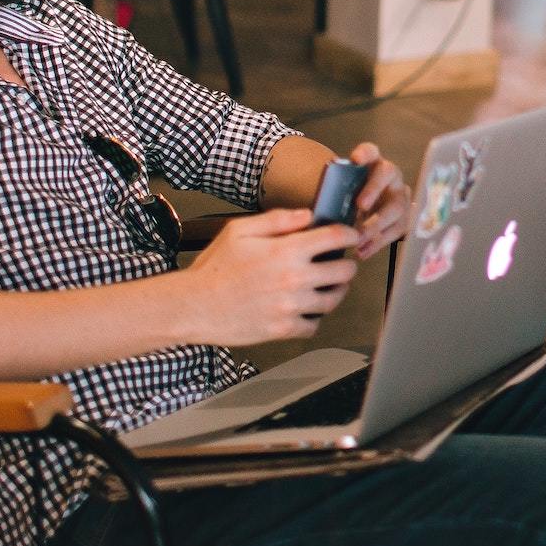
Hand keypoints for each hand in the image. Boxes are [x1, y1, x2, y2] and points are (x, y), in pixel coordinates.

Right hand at [182, 207, 359, 343]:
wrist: (194, 306)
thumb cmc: (214, 268)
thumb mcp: (240, 231)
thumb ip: (277, 220)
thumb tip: (307, 216)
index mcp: (286, 251)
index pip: (335, 238)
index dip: (350, 234)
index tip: (351, 236)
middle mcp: (294, 279)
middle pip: (344, 271)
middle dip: (346, 264)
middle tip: (340, 263)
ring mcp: (291, 307)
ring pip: (333, 300)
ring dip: (336, 291)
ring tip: (328, 286)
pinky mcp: (283, 329)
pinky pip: (314, 325)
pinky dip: (314, 318)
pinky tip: (306, 309)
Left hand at [347, 142, 409, 258]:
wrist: (370, 209)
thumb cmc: (351, 198)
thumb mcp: (344, 192)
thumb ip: (337, 194)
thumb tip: (318, 212)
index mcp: (373, 163)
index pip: (371, 151)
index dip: (365, 153)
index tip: (356, 159)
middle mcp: (391, 176)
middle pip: (387, 174)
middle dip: (374, 190)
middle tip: (360, 206)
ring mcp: (401, 195)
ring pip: (396, 206)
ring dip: (377, 224)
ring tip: (359, 238)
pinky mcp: (405, 217)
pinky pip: (396, 230)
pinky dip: (378, 243)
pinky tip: (363, 252)